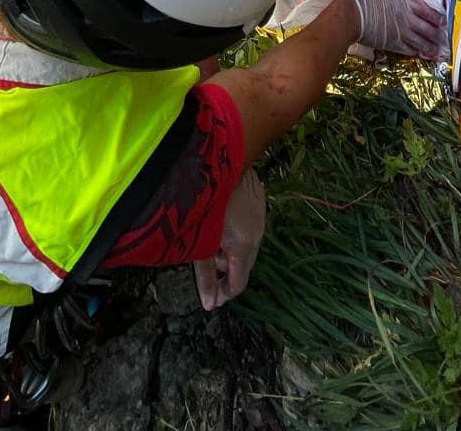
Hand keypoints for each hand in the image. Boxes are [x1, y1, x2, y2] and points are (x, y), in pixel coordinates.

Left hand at [193, 168, 265, 310]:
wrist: (225, 156)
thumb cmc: (207, 201)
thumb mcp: (201, 240)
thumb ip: (205, 274)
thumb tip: (209, 305)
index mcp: (245, 245)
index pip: (240, 282)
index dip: (224, 293)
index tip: (210, 298)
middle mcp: (257, 234)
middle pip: (244, 265)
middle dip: (226, 272)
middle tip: (207, 270)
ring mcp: (259, 216)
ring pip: (246, 246)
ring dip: (229, 252)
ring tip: (211, 243)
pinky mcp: (257, 200)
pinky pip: (248, 228)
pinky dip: (234, 234)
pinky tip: (220, 225)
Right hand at [341, 0, 442, 57]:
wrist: (350, 14)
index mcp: (403, 1)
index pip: (427, 10)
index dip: (437, 17)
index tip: (443, 21)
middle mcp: (406, 17)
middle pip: (428, 28)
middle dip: (437, 34)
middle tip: (444, 39)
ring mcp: (401, 32)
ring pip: (421, 41)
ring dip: (430, 46)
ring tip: (437, 51)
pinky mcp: (392, 44)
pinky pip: (408, 50)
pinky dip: (416, 53)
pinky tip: (421, 55)